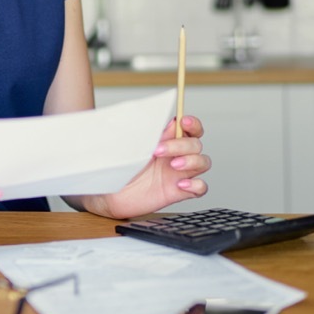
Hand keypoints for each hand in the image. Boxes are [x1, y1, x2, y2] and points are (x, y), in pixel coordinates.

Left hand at [77, 115, 210, 219]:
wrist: (109, 192)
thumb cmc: (120, 167)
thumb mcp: (134, 146)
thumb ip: (152, 134)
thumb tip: (170, 121)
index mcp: (167, 140)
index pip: (190, 129)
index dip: (193, 124)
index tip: (184, 122)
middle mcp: (176, 155)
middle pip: (196, 144)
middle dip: (181, 145)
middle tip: (157, 151)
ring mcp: (179, 173)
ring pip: (203, 162)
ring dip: (192, 161)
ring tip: (173, 165)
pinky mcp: (179, 192)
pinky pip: (201, 188)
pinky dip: (196, 185)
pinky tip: (181, 184)